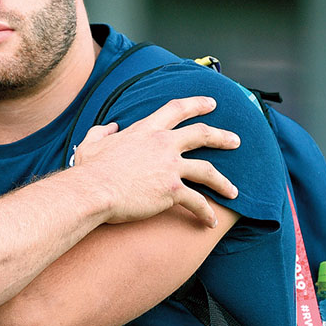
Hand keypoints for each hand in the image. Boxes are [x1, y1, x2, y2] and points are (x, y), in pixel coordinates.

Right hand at [72, 96, 238, 226]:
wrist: (94, 191)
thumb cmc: (89, 170)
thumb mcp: (90, 144)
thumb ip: (101, 132)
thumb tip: (110, 126)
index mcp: (145, 131)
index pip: (176, 109)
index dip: (196, 104)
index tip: (211, 103)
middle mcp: (163, 144)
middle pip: (201, 134)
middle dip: (222, 137)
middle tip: (236, 140)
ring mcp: (170, 167)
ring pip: (208, 171)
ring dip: (223, 182)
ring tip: (233, 191)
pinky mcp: (172, 190)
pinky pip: (197, 202)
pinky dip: (205, 213)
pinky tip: (210, 222)